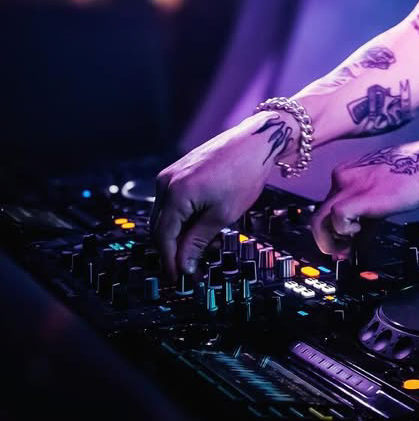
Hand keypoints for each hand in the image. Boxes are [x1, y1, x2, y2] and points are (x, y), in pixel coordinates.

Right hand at [150, 112, 286, 280]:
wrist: (256, 140)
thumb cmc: (244, 173)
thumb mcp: (223, 214)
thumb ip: (197, 241)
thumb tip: (183, 266)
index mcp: (175, 192)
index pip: (163, 237)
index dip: (170, 262)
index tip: (179, 280)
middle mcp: (166, 182)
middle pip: (160, 228)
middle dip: (173, 250)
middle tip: (190, 269)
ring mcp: (171, 174)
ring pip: (166, 216)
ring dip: (178, 235)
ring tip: (202, 248)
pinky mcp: (179, 172)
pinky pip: (173, 202)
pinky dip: (182, 218)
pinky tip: (200, 227)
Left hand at [310, 136, 418, 259]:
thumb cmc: (411, 176)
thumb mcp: (381, 194)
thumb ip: (366, 213)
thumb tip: (359, 236)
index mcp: (346, 173)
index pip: (328, 206)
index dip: (333, 228)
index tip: (343, 242)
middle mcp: (342, 177)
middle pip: (320, 214)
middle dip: (328, 239)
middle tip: (341, 252)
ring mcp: (347, 186)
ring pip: (319, 220)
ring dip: (330, 240)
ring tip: (346, 249)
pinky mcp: (357, 196)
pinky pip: (336, 219)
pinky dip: (343, 232)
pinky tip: (359, 231)